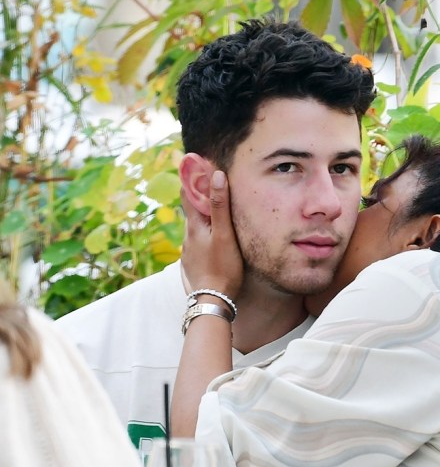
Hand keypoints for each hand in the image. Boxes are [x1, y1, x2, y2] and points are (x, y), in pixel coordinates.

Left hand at [180, 169, 243, 297]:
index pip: (188, 195)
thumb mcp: (224, 234)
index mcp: (194, 226)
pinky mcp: (192, 265)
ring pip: (195, 230)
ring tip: (218, 218)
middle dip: (201, 201)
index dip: (192, 180)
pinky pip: (198, 245)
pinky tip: (215, 245)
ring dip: (204, 221)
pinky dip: (205, 238)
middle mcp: (187, 237)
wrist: (212, 300)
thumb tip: (217, 175)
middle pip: (192, 212)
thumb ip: (220, 206)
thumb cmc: (223, 267)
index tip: (196, 166)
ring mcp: (188, 252)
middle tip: (213, 190)